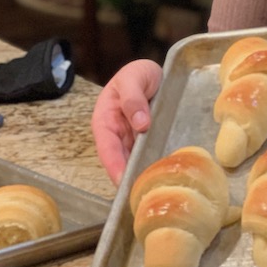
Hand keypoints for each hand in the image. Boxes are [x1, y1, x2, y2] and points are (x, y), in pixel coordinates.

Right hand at [91, 59, 162, 184]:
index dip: (114, 165)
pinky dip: (152, 165)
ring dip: (140, 174)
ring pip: (134, 160)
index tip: (122, 180)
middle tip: (138, 194)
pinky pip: (148, 155)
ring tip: (151, 190)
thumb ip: (133, 98)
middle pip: (120, 160)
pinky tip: (161, 175)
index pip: (107, 147)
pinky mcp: (147, 141)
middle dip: (127, 177)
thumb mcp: (133, 77)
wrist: (152, 73)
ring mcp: (132, 140)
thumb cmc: (137, 74)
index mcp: (106, 120)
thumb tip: (140, 124)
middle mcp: (117, 134)